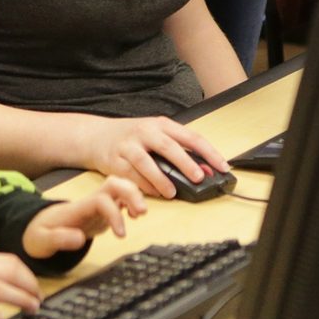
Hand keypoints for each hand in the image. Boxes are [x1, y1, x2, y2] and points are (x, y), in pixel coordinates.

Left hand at [21, 178, 146, 258]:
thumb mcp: (41, 241)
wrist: (35, 229)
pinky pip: (121, 198)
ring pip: (121, 187)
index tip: (121, 234)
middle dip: (132, 193)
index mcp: (78, 207)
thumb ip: (58, 239)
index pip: (102, 200)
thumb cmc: (39, 234)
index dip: (114, 213)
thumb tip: (79, 238)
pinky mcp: (102, 211)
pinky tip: (135, 215)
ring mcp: (97, 204)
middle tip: (143, 211)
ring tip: (141, 213)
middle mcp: (90, 201)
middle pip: (115, 184)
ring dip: (135, 195)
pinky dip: (132, 202)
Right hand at [80, 116, 230, 198]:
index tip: (222, 166)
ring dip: (161, 179)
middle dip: (185, 163)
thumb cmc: (132, 137)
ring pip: (146, 162)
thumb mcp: (157, 136)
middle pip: (168, 147)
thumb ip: (179, 151)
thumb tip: (205, 170)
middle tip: (198, 178)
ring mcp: (128, 145)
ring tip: (172, 192)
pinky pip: (131, 175)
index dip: (208, 152)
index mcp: (161, 124)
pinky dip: (143, 186)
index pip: (190, 136)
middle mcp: (145, 132)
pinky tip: (153, 193)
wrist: (96, 136)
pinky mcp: (115, 160)